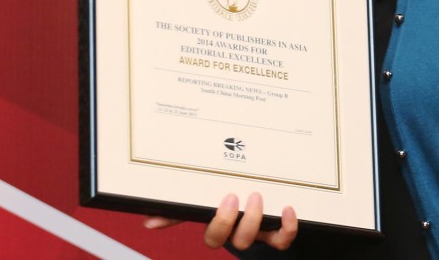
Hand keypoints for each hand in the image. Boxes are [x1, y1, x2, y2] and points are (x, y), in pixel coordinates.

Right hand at [143, 193, 298, 250]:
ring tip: (258, 196)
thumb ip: (179, 210)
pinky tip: (288, 209)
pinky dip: (288, 227)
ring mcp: (258, 233)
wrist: (257, 202)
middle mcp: (239, 233)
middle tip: (242, 195)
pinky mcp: (277, 231)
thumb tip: (150, 221)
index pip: (214, 237)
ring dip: (258, 220)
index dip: (221, 223)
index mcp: (221, 227)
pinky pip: (283, 239)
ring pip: (259, 240)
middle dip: (240, 221)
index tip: (226, 198)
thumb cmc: (225, 203)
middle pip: (237, 241)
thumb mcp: (202, 203)